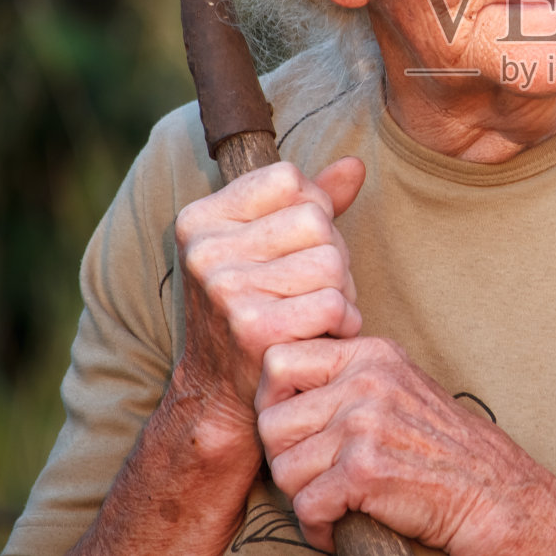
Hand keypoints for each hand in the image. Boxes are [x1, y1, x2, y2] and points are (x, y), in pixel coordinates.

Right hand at [170, 157, 365, 439]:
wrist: (221, 391)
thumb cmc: (253, 304)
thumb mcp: (265, 244)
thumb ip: (310, 199)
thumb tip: (356, 164)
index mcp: (200, 219)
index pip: (289, 179)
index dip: (312, 209)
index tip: (296, 247)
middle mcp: (204, 250)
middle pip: (315, 219)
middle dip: (331, 253)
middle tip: (312, 287)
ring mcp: (224, 290)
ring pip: (331, 261)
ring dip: (341, 290)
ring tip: (317, 310)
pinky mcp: (253, 329)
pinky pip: (334, 303)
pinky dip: (344, 320)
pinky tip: (324, 333)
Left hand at [256, 337, 555, 555]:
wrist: (494, 493)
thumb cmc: (443, 449)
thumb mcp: (398, 387)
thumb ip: (348, 378)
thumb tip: (278, 386)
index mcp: (371, 354)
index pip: (278, 360)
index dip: (273, 401)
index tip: (296, 431)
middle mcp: (367, 381)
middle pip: (271, 421)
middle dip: (285, 459)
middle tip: (315, 476)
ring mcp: (366, 423)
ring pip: (284, 468)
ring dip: (304, 497)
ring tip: (334, 501)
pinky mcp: (366, 470)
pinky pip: (306, 506)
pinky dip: (318, 528)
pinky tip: (341, 525)